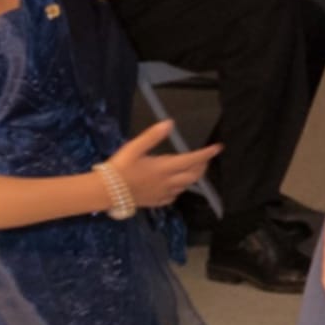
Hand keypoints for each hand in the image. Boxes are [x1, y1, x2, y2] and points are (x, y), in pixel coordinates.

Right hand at [107, 119, 223, 209]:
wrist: (107, 192)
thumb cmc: (120, 167)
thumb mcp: (134, 147)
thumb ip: (152, 136)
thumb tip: (169, 123)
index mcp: (164, 167)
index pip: (191, 160)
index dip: (206, 154)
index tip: (217, 148)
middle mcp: (168, 182)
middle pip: (193, 176)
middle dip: (202, 166)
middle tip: (205, 158)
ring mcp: (162, 194)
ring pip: (185, 186)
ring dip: (192, 177)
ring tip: (193, 169)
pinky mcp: (156, 201)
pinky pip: (174, 196)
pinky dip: (180, 189)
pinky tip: (175, 185)